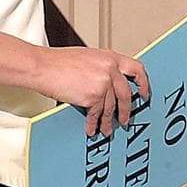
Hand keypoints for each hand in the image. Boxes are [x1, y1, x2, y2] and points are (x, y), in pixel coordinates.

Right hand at [34, 45, 148, 137]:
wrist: (42, 66)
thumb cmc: (57, 62)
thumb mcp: (86, 58)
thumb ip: (101, 67)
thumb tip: (109, 85)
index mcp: (109, 56)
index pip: (136, 69)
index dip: (143, 83)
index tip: (144, 94)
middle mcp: (109, 68)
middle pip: (127, 94)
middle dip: (127, 110)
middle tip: (126, 119)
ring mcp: (103, 82)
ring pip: (111, 108)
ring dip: (109, 121)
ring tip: (106, 129)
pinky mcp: (93, 96)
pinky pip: (97, 115)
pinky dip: (94, 124)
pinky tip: (91, 128)